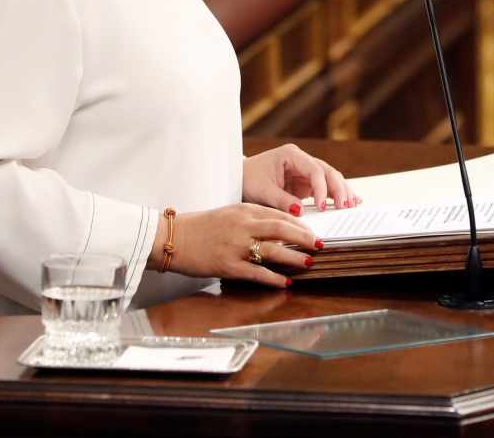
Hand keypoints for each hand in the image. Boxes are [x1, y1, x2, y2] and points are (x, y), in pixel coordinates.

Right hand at [150, 203, 318, 288]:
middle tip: (321, 245)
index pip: (279, 215)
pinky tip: (287, 282)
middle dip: (305, 238)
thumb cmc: (200, 227)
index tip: (313, 232)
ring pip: (274, 251)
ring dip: (295, 258)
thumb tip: (278, 230)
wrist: (172, 238)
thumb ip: (251, 219)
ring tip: (310, 263)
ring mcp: (236, 246)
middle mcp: (242, 225)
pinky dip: (275, 278)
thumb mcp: (228, 214)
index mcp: (243, 210)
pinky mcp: (228, 265)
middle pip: (282, 229)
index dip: (300, 225)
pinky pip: (258, 273)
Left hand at [243, 144, 358, 212]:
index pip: (314, 169)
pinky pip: (326, 188)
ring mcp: (305, 171)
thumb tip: (300, 211)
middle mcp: (301, 160)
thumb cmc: (248, 180)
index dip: (321, 187)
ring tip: (352, 206)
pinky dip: (336, 195)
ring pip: (330, 179)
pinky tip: (351, 202)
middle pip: (327, 172)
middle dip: (338, 189)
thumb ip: (281, 200)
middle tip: (345, 207)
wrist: (239, 179)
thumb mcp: (262, 191)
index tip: (322, 206)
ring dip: (342, 191)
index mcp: (290, 155)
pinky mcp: (306, 184)